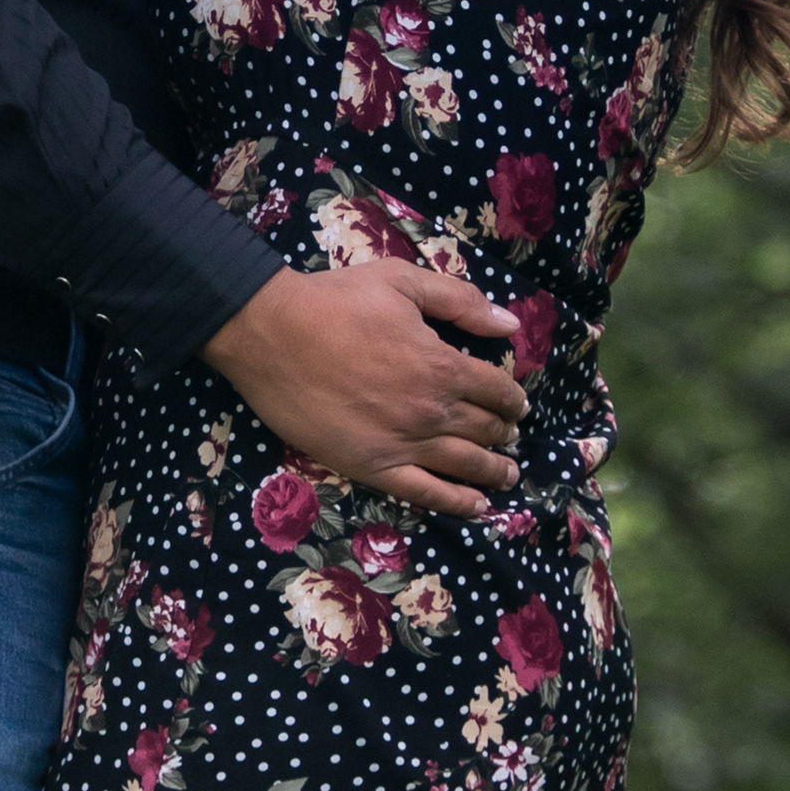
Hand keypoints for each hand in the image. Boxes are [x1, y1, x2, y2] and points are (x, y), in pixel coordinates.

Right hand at [206, 257, 528, 510]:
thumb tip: (509, 324)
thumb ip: (460, 301)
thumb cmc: (336, 302)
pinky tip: (477, 507)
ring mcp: (403, 443)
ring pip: (465, 465)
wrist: (272, 333)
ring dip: (494, 471)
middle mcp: (432, 411)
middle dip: (505, 432)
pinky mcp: (372, 467)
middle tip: (511, 435)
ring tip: (508, 475)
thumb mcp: (402, 283)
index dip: (512, 399)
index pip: (495, 390)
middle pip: (485, 429)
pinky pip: (425, 493)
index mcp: (442, 365)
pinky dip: (457, 502)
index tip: (518, 404)